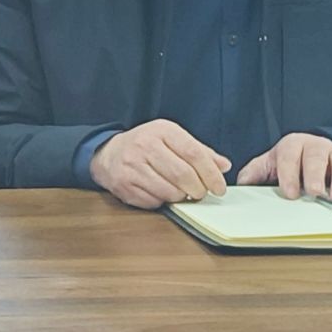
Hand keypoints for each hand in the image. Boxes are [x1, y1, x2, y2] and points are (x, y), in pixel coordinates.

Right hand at [88, 119, 230, 208]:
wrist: (108, 152)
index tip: (219, 187)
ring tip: (181, 193)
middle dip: (198, 189)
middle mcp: (144, 145)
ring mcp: (131, 165)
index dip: (211, 174)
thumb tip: (223, 166)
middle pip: (183, 174)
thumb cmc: (146, 146)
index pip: (194, 153)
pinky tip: (162, 193)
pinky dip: (163, 201)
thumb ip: (199, 151)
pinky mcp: (123, 183)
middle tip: (201, 193)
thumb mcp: (172, 139)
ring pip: (169, 190)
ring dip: (181, 197)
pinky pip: (153, 200)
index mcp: (162, 130)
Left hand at [237, 133, 331, 202]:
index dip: (289, 174)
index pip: (289, 156)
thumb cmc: (289, 162)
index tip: (289, 192)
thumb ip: (254, 174)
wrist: (311, 153)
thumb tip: (242, 186)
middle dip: (316, 176)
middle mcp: (317, 147)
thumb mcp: (268, 165)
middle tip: (315, 193)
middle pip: (317, 158)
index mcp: (293, 144)